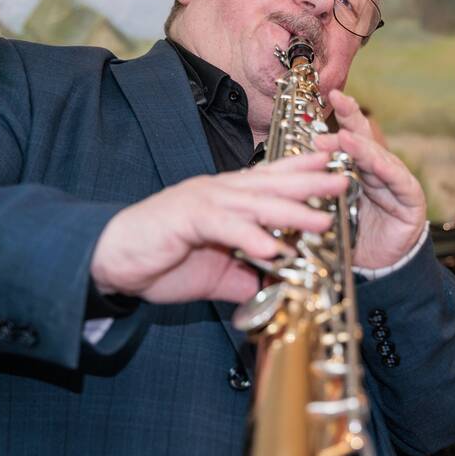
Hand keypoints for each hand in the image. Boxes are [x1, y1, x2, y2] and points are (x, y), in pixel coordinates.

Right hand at [90, 152, 348, 304]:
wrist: (110, 259)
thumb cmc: (159, 261)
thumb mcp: (213, 275)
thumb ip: (245, 277)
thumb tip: (275, 290)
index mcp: (225, 199)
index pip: (270, 180)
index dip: (303, 171)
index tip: (334, 165)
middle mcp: (217, 193)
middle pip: (271, 184)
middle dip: (310, 182)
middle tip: (344, 179)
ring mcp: (201, 202)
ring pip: (254, 203)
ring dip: (290, 211)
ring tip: (322, 219)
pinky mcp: (185, 219)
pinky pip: (224, 227)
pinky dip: (249, 237)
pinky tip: (273, 249)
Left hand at [315, 90, 426, 268]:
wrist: (378, 268)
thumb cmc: (351, 236)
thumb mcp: (326, 209)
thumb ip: (312, 190)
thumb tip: (279, 171)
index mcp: (356, 170)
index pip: (348, 137)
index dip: (342, 114)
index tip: (330, 94)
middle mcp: (377, 171)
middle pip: (365, 139)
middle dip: (351, 118)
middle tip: (337, 100)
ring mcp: (395, 182)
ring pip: (379, 157)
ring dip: (362, 146)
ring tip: (345, 136)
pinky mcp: (409, 200)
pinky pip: (397, 181)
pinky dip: (385, 169)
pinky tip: (375, 162)